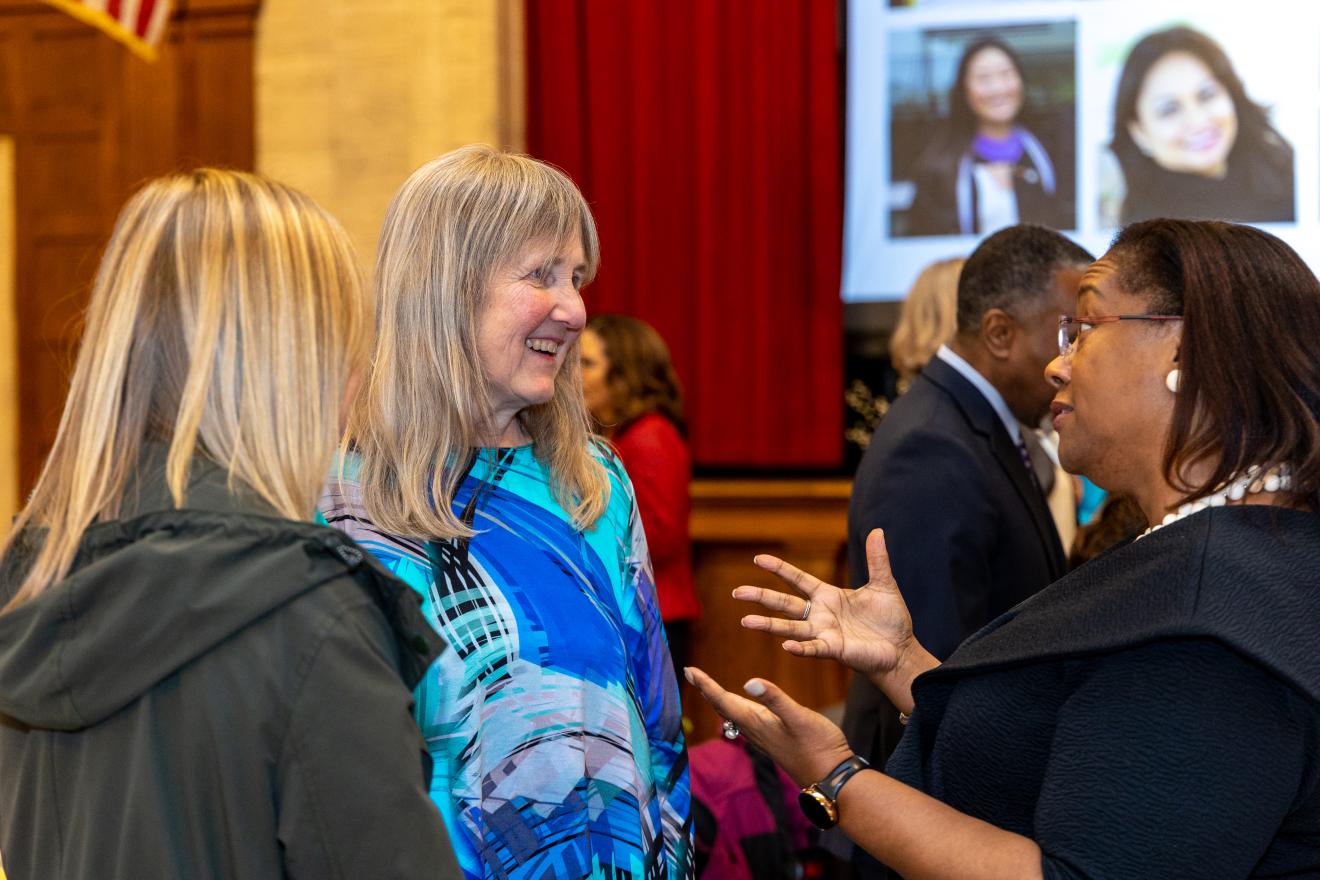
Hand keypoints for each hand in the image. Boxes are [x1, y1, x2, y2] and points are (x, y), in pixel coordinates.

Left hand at [684, 666, 851, 786]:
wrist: (831, 777)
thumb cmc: (818, 746)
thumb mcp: (798, 717)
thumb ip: (775, 699)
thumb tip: (749, 682)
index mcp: (756, 722)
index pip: (723, 700)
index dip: (706, 684)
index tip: (689, 670)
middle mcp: (755, 731)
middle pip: (723, 707)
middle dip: (707, 690)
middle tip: (691, 674)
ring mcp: (764, 737)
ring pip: (733, 715)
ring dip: (719, 700)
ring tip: (708, 688)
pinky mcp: (774, 740)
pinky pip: (746, 722)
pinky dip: (736, 709)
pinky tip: (741, 708)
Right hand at [736, 529, 921, 684]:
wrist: (902, 650)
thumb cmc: (891, 620)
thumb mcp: (884, 584)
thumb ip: (877, 559)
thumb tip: (878, 530)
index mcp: (828, 596)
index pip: (797, 579)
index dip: (779, 569)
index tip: (758, 559)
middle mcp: (821, 614)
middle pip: (784, 604)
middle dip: (761, 597)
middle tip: (737, 592)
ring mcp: (824, 633)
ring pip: (790, 627)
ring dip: (769, 625)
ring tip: (746, 621)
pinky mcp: (834, 649)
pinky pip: (813, 648)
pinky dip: (800, 647)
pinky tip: (786, 645)